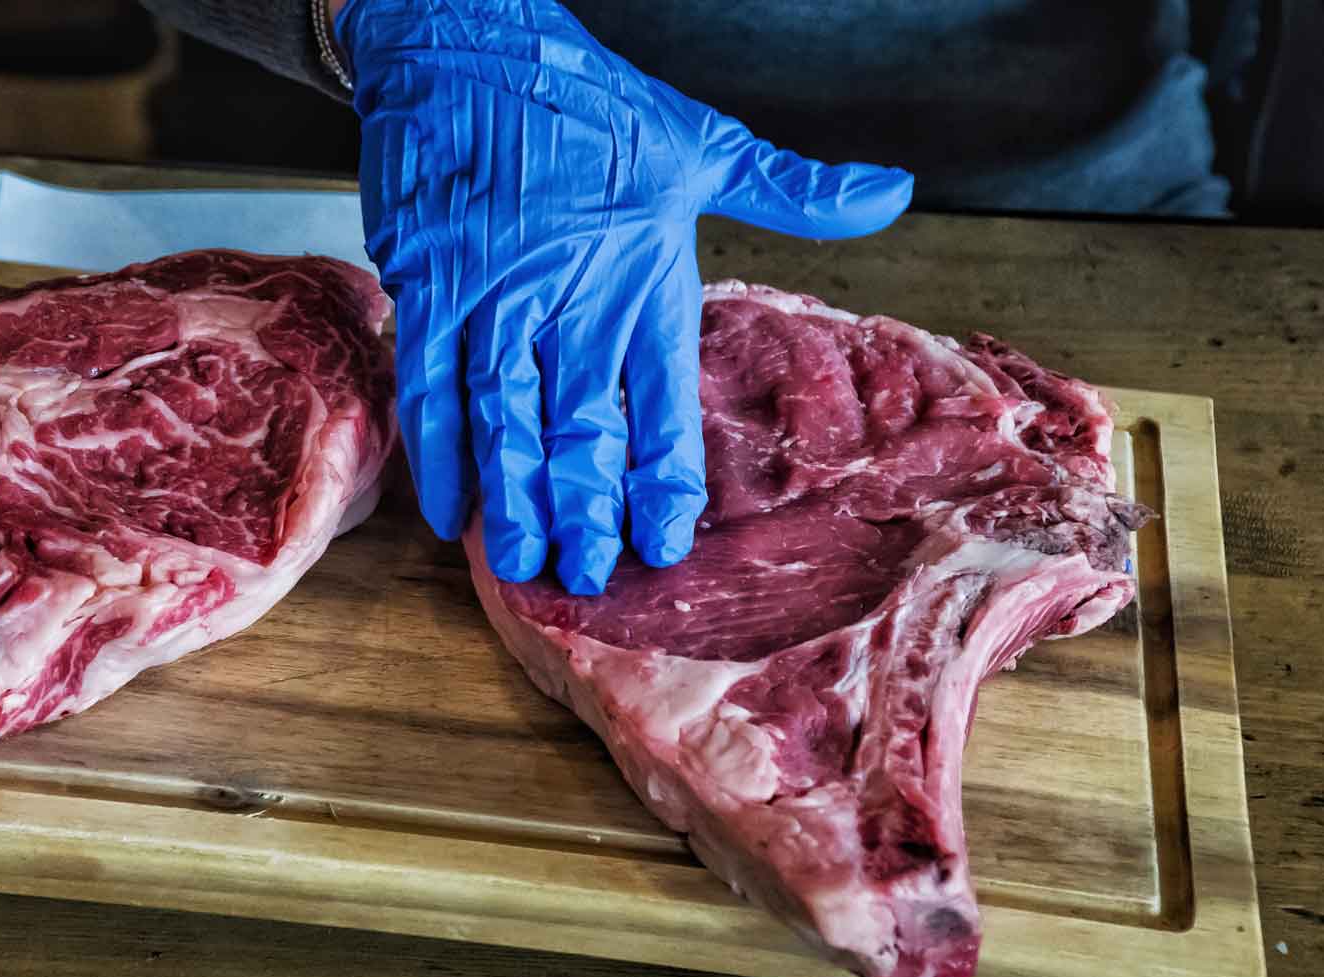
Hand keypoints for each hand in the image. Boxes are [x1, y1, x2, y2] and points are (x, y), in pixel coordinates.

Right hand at [336, 0, 912, 593]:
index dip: (662, 478)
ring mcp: (493, 297)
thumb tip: (893, 193)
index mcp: (642, 271)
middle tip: (589, 576)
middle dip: (585, 511)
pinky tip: (453, 512)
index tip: (665, 541)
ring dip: (516, 501)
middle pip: (580, 427)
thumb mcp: (701, 142)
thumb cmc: (585, 101)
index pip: (659, 400)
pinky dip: (441, 456)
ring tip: (528, 564)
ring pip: (507, 421)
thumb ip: (794, 189)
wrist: (468, 41)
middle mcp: (569, 294)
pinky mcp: (429, 288)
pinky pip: (432, 389)